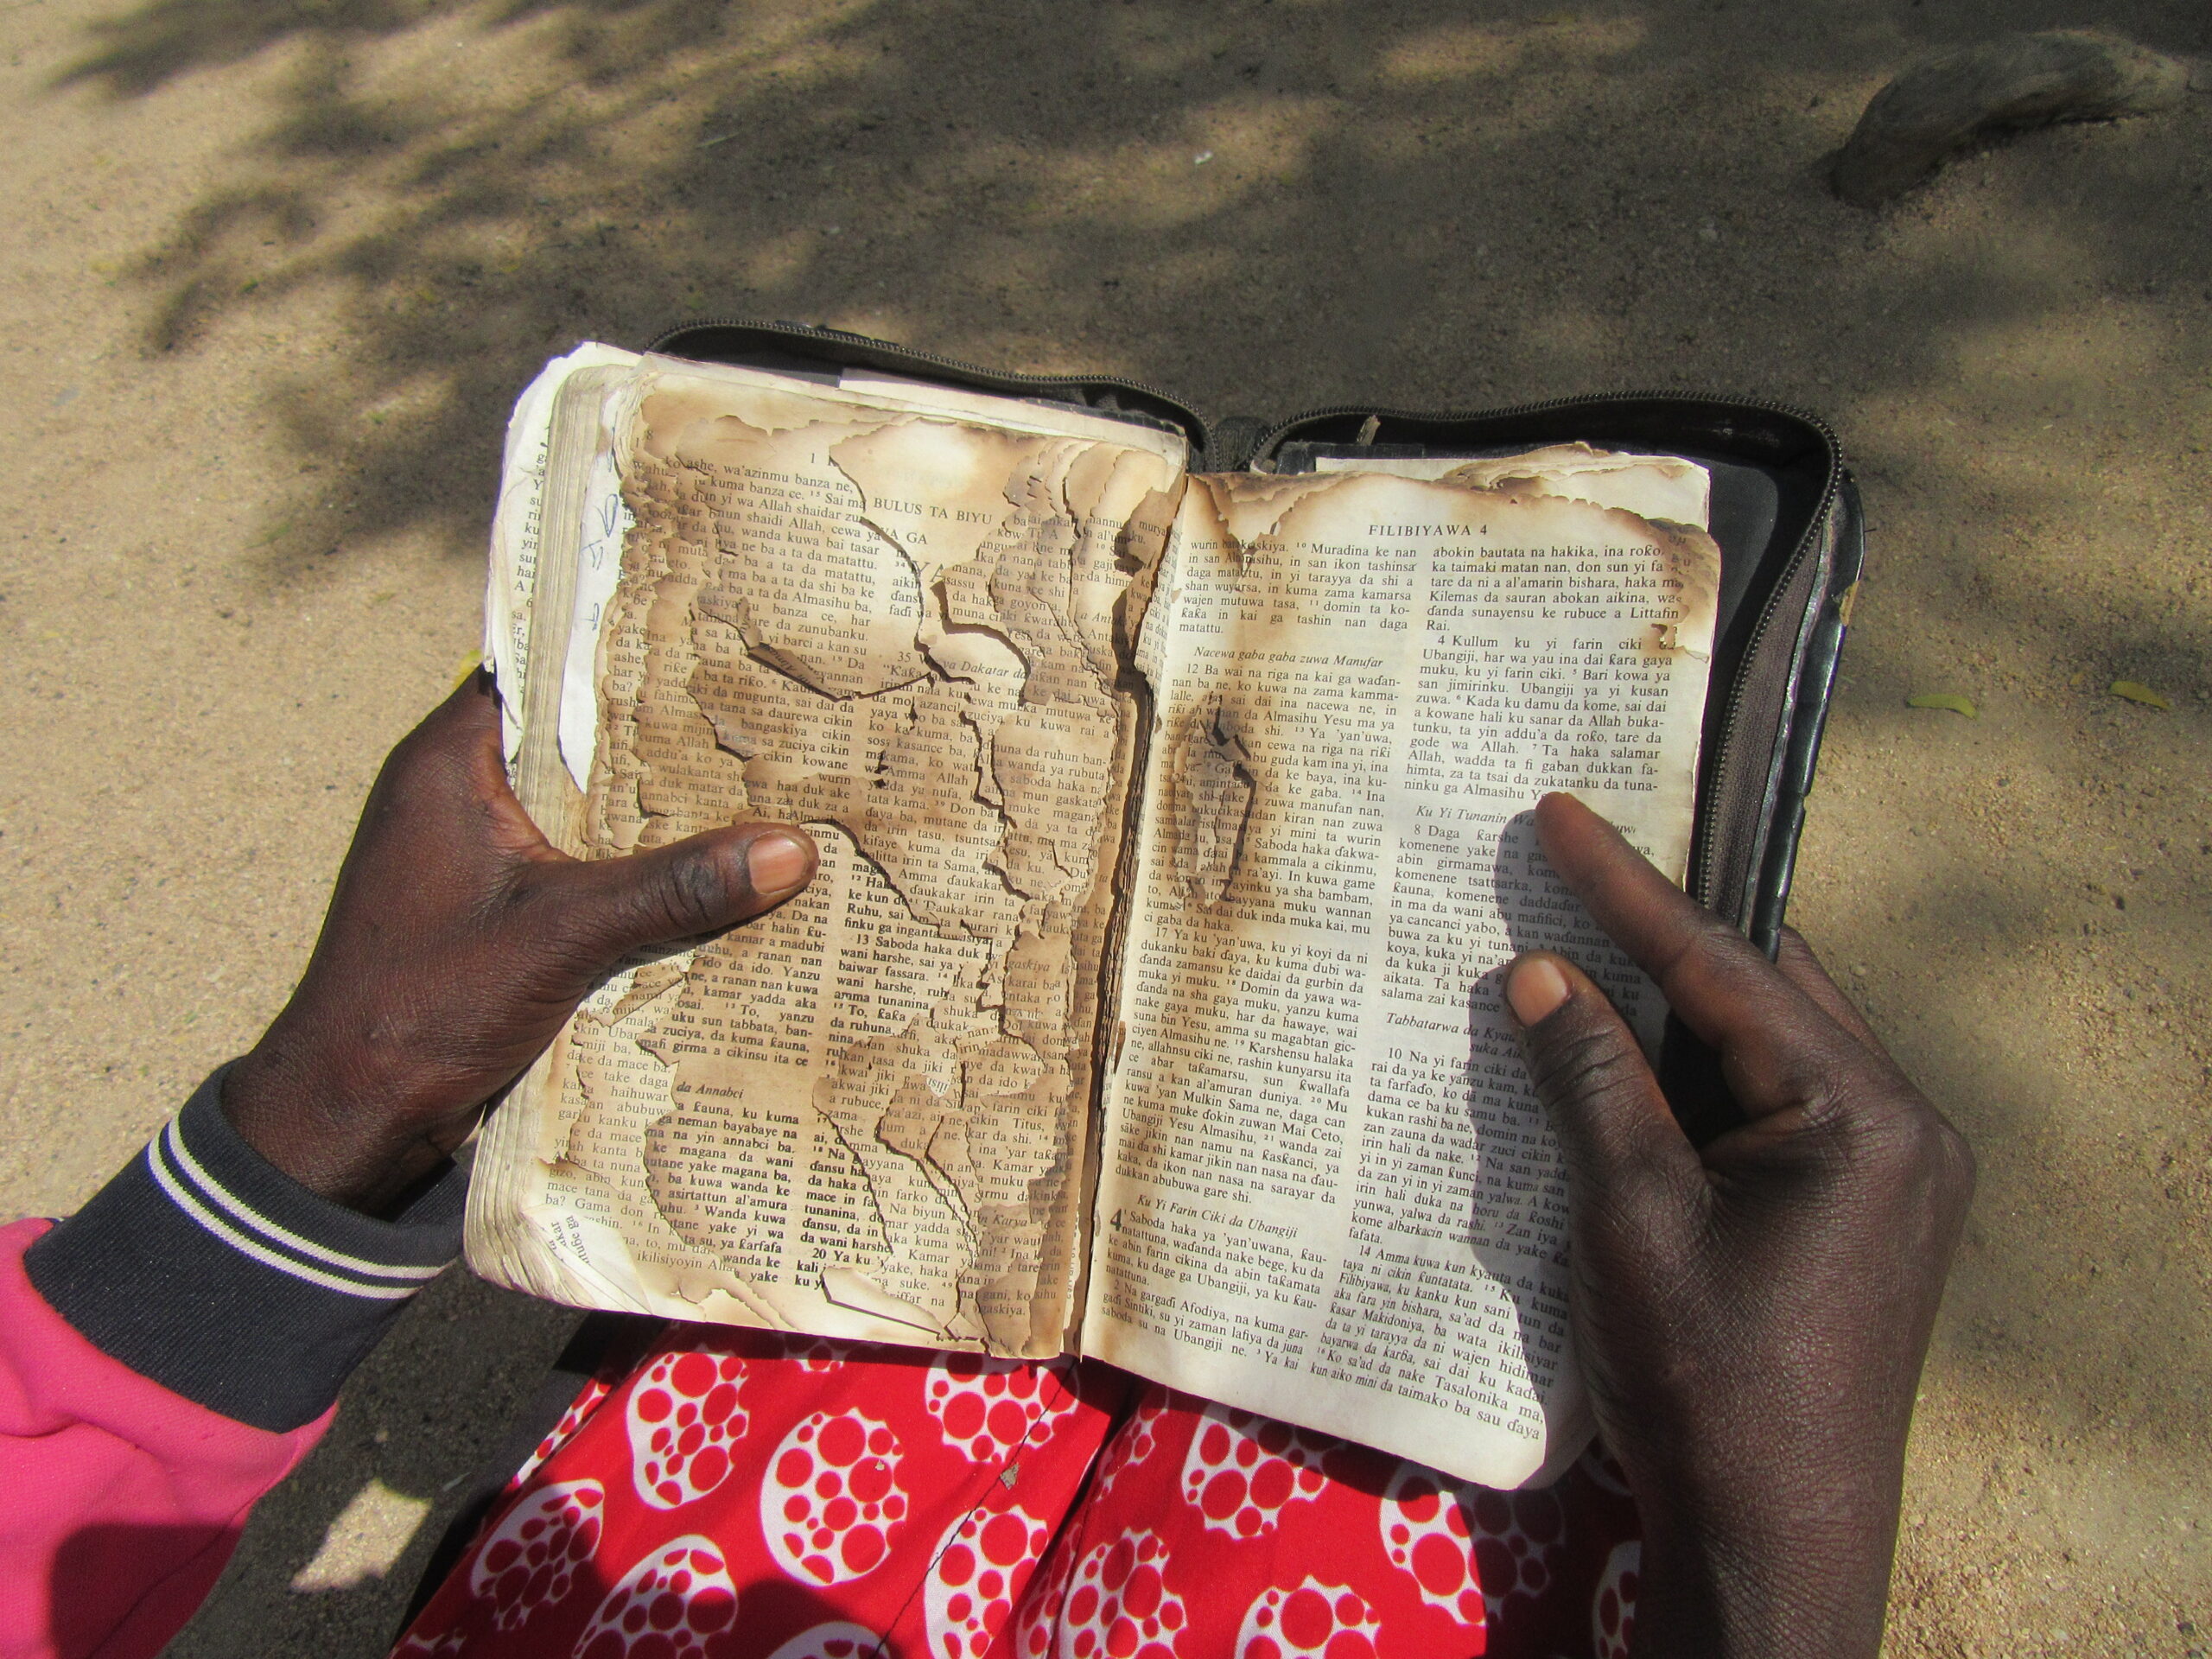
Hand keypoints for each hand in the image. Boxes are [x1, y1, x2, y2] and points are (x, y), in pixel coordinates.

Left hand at [221, 673, 817, 1214]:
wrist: (349, 1118)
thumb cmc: (425, 1005)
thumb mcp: (563, 934)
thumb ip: (675, 889)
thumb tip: (795, 849)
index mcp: (448, 764)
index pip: (541, 670)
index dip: (620, 651)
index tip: (711, 634)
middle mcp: (459, 795)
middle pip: (577, 744)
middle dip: (664, 739)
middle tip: (766, 712)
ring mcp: (477, 857)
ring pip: (586, 813)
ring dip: (657, 814)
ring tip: (764, 785)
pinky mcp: (498, 915)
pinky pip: (583, 871)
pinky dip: (638, 872)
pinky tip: (716, 877)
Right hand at [1503, 792, 1973, 1658]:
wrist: (1775, 1539)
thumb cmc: (1706, 1383)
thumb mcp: (1633, 1222)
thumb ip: (1594, 1082)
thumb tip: (1542, 971)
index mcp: (1866, 1118)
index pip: (1732, 971)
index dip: (1632, 890)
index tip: (1563, 814)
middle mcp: (1906, 1129)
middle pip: (1770, 992)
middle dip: (1665, 936)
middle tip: (1569, 866)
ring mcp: (1897, 1177)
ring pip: (1776, 1047)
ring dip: (1683, 1008)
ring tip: (1588, 952)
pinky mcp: (1870, 1216)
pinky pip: (1781, 1106)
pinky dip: (1706, 1077)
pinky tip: (1636, 1065)